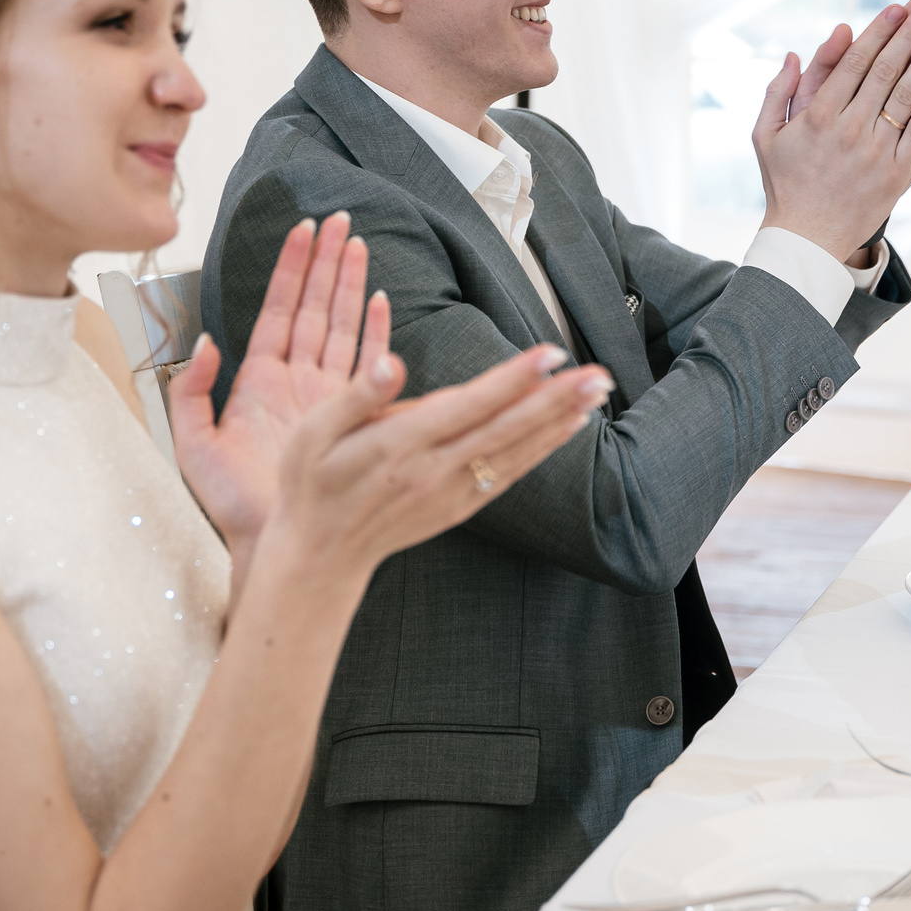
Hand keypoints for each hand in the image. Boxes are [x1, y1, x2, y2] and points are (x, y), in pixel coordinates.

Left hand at [169, 214, 377, 557]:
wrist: (272, 542)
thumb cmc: (233, 504)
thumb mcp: (192, 445)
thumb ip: (191, 391)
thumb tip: (205, 341)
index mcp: (259, 380)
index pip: (278, 309)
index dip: (290, 268)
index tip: (301, 231)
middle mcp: (296, 380)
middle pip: (313, 306)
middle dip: (325, 261)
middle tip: (337, 220)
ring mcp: (326, 394)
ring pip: (341, 324)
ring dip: (349, 284)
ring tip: (357, 243)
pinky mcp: (351, 413)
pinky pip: (366, 361)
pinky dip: (375, 330)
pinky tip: (380, 299)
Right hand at [264, 344, 615, 573]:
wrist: (319, 556)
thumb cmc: (311, 484)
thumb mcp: (312, 432)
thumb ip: (356, 394)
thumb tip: (392, 361)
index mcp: (400, 445)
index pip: (469, 405)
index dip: (513, 379)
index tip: (551, 354)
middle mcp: (433, 470)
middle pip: (507, 428)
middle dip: (556, 400)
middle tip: (599, 374)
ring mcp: (450, 492)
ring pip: (517, 452)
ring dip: (560, 422)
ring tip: (597, 394)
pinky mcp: (458, 507)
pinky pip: (509, 474)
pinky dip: (542, 450)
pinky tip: (566, 429)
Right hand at [751, 0, 910, 259]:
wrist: (807, 239)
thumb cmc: (785, 181)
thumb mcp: (766, 134)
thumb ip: (778, 91)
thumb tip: (794, 52)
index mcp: (817, 117)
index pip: (854, 64)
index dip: (880, 32)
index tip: (900, 6)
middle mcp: (849, 131)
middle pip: (886, 72)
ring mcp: (877, 154)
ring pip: (908, 97)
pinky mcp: (898, 175)